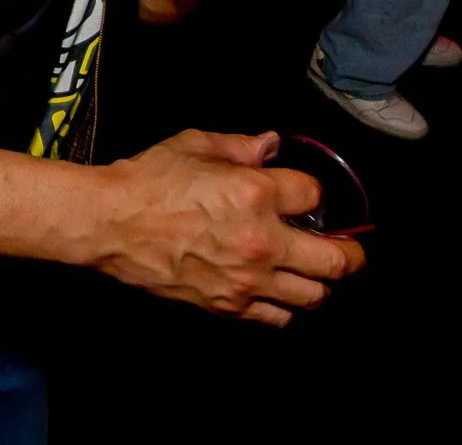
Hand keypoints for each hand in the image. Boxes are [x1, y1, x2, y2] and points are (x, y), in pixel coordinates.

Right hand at [94, 129, 363, 326]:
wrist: (110, 224)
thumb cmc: (148, 181)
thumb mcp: (196, 144)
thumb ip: (242, 146)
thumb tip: (272, 145)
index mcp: (255, 193)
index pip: (315, 196)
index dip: (312, 193)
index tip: (303, 194)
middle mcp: (261, 241)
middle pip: (335, 259)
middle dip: (350, 253)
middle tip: (351, 250)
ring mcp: (246, 280)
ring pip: (313, 295)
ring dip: (322, 283)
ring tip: (317, 273)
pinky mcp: (227, 306)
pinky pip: (277, 318)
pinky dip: (287, 308)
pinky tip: (281, 293)